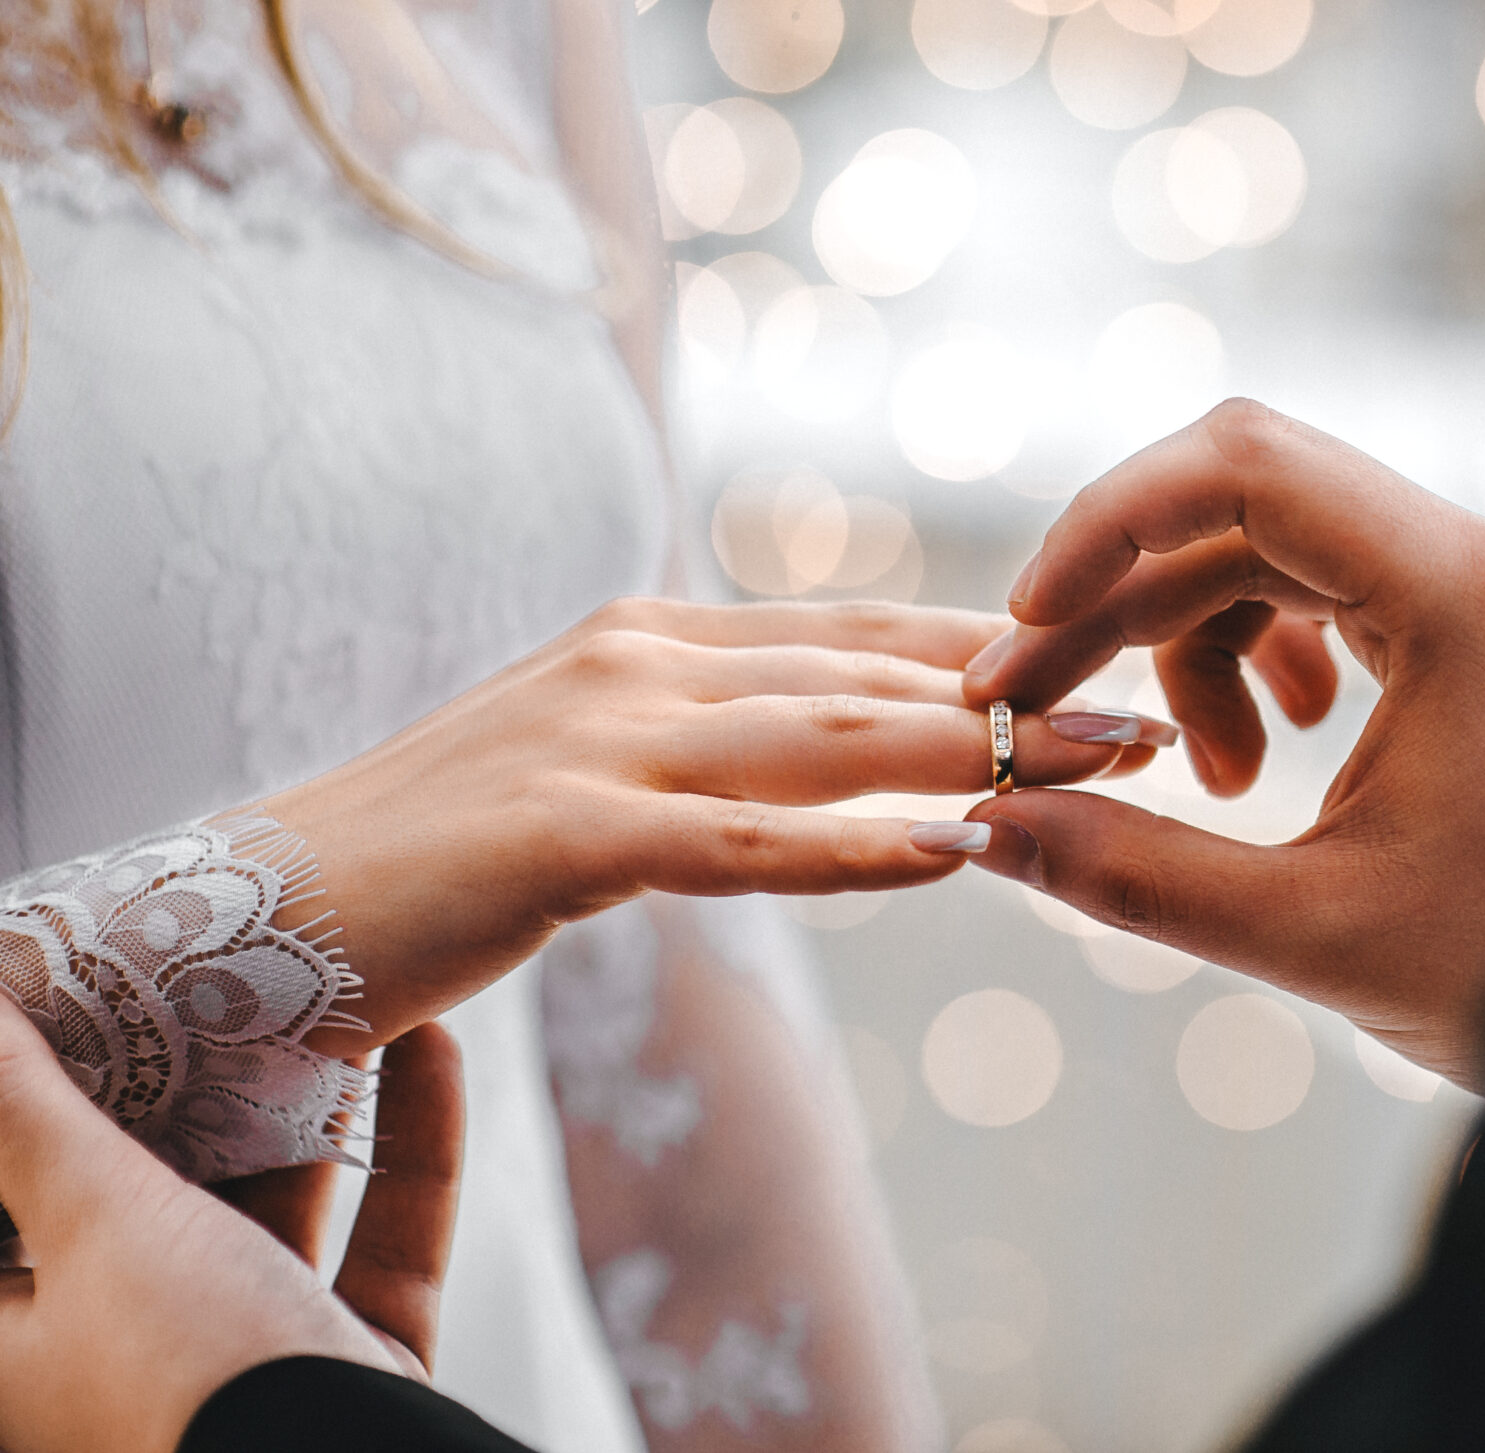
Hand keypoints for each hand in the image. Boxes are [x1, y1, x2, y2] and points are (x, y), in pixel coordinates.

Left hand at [0, 1000, 464, 1452]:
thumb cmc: (191, 1381)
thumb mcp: (98, 1223)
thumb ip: (28, 1116)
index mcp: (16, 1344)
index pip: (3, 1202)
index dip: (33, 1099)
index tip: (75, 995)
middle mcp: (120, 1355)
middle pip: (141, 1194)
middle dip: (191, 1084)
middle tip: (213, 972)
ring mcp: (245, 1362)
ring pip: (269, 1212)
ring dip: (309, 1110)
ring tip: (332, 997)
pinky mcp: (351, 1364)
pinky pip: (378, 1240)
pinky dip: (410, 1149)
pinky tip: (435, 1048)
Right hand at [262, 598, 1175, 1054]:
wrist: (263, 909)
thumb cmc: (447, 853)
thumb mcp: (601, 768)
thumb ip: (715, 744)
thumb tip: (849, 743)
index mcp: (655, 638)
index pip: (861, 633)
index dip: (999, 646)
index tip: (1122, 659)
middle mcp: (639, 660)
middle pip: (872, 674)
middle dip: (1028, 692)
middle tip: (1161, 714)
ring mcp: (596, 737)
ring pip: (829, 740)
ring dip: (983, 752)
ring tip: (1105, 767)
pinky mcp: (559, 834)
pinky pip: (738, 844)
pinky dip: (854, 849)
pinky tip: (956, 850)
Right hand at [961, 401, 1484, 1087]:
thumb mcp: (1312, 932)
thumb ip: (1130, 871)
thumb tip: (979, 825)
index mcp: (1471, 594)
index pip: (1247, 462)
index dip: (1109, 521)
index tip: (1026, 622)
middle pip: (1254, 509)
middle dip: (1128, 604)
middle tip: (1032, 715)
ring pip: (1294, 551)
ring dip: (1202, 646)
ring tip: (1206, 781)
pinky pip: (1352, 590)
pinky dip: (1277, 656)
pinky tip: (1270, 758)